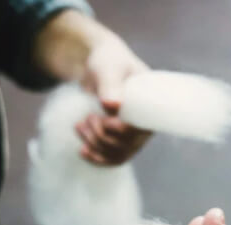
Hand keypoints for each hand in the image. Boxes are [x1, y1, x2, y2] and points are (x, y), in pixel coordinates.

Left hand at [76, 37, 152, 165]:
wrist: (101, 67)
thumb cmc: (108, 60)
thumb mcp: (108, 67)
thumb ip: (110, 83)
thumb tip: (113, 106)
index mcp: (151, 108)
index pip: (136, 133)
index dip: (114, 131)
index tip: (96, 116)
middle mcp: (146, 125)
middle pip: (123, 146)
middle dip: (98, 136)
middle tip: (85, 118)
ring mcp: (134, 135)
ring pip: (116, 155)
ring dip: (94, 145)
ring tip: (80, 126)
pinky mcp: (121, 141)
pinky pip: (113, 158)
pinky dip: (97, 158)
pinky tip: (82, 151)